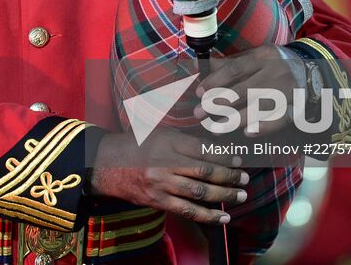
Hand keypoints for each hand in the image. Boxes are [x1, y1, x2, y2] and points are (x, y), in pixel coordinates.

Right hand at [89, 130, 247, 224]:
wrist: (105, 164)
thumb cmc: (135, 145)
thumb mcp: (159, 133)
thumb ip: (184, 140)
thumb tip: (215, 148)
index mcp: (168, 141)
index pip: (203, 149)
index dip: (225, 155)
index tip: (240, 159)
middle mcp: (165, 161)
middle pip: (205, 170)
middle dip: (230, 176)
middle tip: (245, 178)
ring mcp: (161, 183)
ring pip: (200, 191)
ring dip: (224, 195)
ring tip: (240, 196)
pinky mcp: (157, 200)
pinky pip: (187, 210)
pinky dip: (207, 215)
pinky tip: (223, 217)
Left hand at [192, 45, 307, 130]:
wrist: (311, 72)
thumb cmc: (274, 65)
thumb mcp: (254, 57)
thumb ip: (228, 64)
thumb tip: (199, 66)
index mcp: (263, 57)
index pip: (236, 69)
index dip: (216, 81)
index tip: (199, 92)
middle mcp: (277, 72)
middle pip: (245, 89)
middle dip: (219, 103)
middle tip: (200, 113)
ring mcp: (288, 91)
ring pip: (260, 107)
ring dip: (236, 119)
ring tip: (215, 128)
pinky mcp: (297, 107)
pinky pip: (280, 119)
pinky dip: (263, 126)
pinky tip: (247, 132)